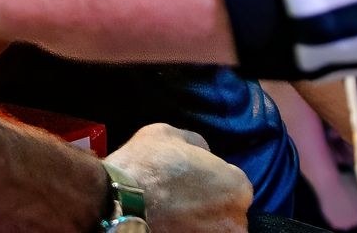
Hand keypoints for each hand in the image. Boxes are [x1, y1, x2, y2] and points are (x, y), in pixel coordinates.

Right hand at [105, 124, 250, 232]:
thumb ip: (196, 144)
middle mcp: (236, 217)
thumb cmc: (148, 163)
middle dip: (211, 203)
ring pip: (215, 227)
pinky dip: (190, 230)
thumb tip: (203, 154)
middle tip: (184, 197)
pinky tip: (173, 223)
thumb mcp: (170, 134)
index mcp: (237, 185)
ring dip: (201, 220)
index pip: (234, 183)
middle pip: (228, 209)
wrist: (120, 200)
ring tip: (177, 213)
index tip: (193, 179)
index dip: (212, 179)